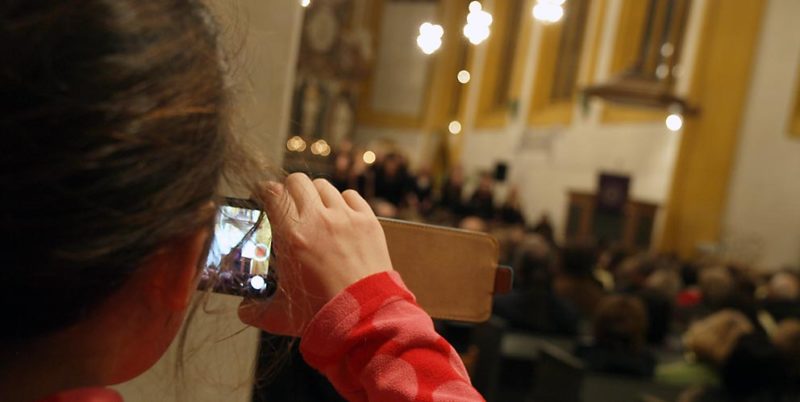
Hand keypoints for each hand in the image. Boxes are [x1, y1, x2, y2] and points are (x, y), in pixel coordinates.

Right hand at [238, 173, 392, 335]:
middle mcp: (319, 220)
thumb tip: (243, 309)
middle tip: (290, 204)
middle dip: (290, 189)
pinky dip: (343, 202)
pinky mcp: (368, 222)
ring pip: (324, 186)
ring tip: (316, 211)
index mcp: (292, 236)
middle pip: (298, 180)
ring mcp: (346, 218)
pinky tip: (340, 216)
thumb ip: (255, 310)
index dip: (265, 191)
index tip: (264, 197)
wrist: (364, 319)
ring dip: (316, 195)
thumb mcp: (279, 314)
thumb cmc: (321, 315)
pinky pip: (351, 196)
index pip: (273, 192)